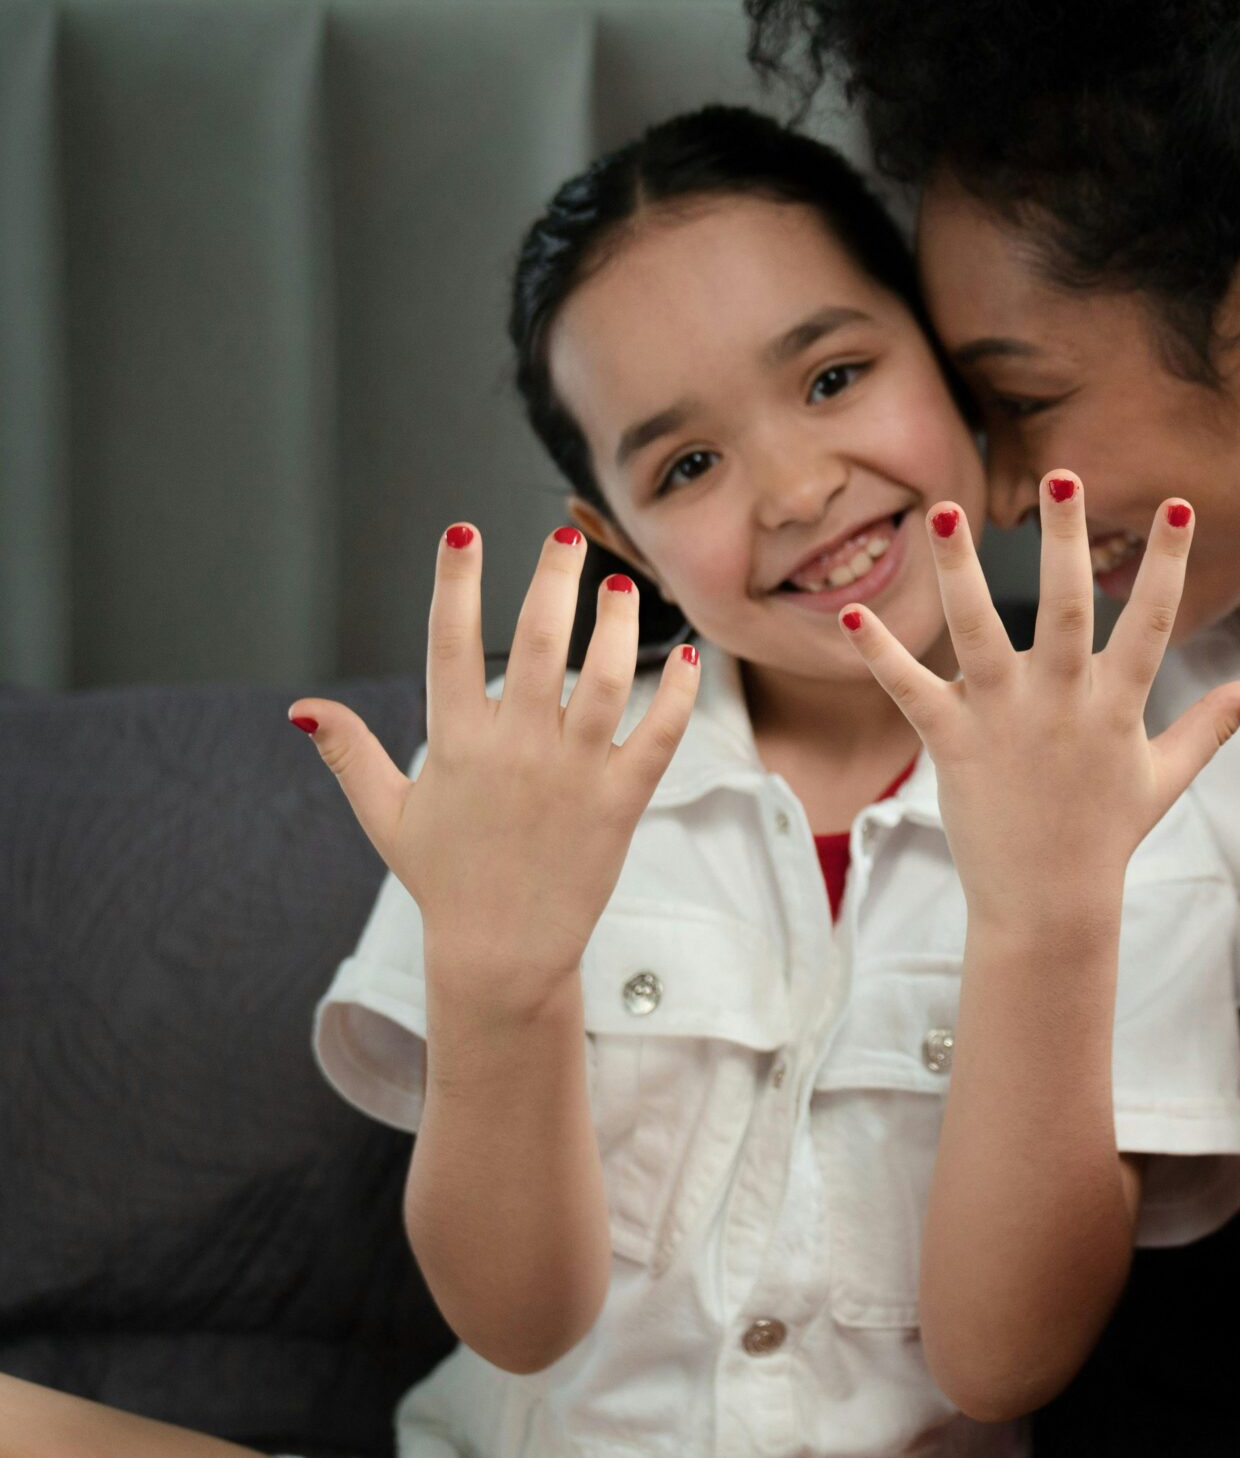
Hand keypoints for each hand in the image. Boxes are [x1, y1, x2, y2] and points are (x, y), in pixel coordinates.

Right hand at [288, 524, 700, 996]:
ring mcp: (570, 775)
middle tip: (563, 535)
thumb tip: (305, 707)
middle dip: (550, 580)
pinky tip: (687, 657)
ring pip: (605, 679)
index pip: (447, 644)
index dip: (454, 583)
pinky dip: (677, 694)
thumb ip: (350, 755)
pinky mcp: (620, 803)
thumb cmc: (446, 880)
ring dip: (618, 626)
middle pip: (535, 644)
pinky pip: (658, 736)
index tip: (462, 531)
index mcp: (455, 745)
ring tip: (623, 587)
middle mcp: (513, 750)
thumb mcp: (388, 816)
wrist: (501, 954)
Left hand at [838, 475, 1239, 935]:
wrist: (1048, 907)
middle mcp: (1062, 705)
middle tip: (1062, 475)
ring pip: (980, 633)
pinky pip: (911, 691)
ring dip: (961, 572)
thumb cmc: (1106, 836)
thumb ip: (1213, 724)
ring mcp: (1004, 722)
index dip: (1168, 563)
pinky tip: (850, 614)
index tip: (1177, 504)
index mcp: (1117, 708)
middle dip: (1064, 541)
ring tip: (948, 512)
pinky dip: (880, 654)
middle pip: (1067, 609)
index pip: (1152, 623)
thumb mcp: (1166, 777)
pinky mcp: (953, 745)